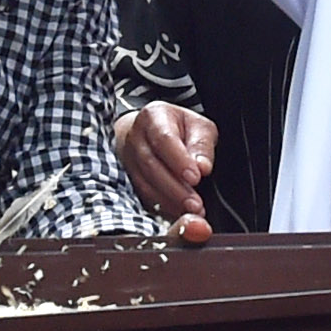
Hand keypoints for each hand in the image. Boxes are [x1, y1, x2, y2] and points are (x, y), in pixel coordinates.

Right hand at [115, 104, 217, 240]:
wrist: (148, 132)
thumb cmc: (178, 128)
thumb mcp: (198, 127)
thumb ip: (202, 146)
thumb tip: (203, 167)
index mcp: (153, 117)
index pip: (164, 139)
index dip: (179, 160)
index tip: (196, 177)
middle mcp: (135, 137)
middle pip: (151, 164)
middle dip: (175, 187)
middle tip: (195, 203)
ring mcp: (127, 158)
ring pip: (144, 183)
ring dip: (168, 200)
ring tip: (190, 211)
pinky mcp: (127, 178)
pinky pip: (142, 195)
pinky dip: (161, 207)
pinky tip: (177, 213)